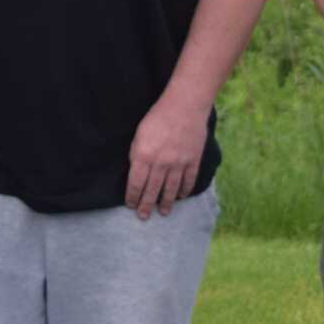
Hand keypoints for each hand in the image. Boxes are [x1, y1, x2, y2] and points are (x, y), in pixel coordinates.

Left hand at [126, 96, 208, 219]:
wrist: (185, 106)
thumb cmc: (157, 117)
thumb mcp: (139, 134)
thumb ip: (136, 154)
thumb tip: (136, 172)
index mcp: (144, 156)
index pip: (135, 184)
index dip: (132, 197)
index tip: (130, 205)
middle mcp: (161, 163)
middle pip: (152, 190)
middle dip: (146, 205)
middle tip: (143, 216)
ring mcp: (179, 163)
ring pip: (170, 189)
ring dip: (165, 203)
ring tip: (163, 212)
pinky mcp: (193, 160)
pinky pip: (188, 181)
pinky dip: (184, 191)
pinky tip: (180, 197)